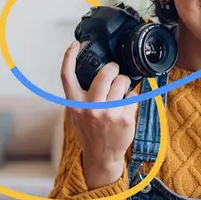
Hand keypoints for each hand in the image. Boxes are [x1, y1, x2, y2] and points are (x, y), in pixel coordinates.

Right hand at [60, 40, 138, 188]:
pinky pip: (133, 96)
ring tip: (122, 91)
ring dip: (124, 83)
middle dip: (113, 68)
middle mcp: (90, 107)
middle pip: (104, 74)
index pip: (67, 76)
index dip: (69, 57)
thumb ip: (80, 95)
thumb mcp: (76, 113)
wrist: (102, 155)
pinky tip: (127, 105)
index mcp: (75, 104)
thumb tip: (91, 72)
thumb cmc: (90, 131)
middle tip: (115, 70)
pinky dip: (132, 97)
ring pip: (122, 82)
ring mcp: (108, 113)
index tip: (75, 44)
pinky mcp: (124, 118)